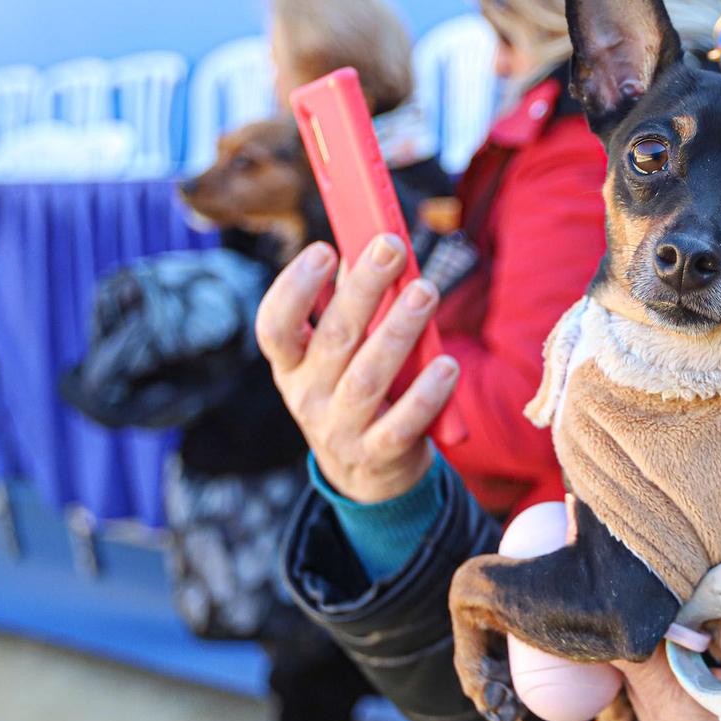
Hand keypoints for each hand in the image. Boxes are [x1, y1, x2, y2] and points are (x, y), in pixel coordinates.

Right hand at [254, 235, 459, 502]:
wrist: (367, 475)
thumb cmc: (355, 393)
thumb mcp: (338, 357)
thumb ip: (353, 309)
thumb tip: (375, 248)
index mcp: (291, 366)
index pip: (274, 327)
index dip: (295, 288)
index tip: (324, 250)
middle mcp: (308, 396)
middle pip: (334, 338)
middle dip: (364, 288)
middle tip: (391, 246)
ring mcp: (340, 429)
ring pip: (369, 376)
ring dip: (399, 330)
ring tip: (426, 292)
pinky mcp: (378, 455)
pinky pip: (403, 423)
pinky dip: (426, 394)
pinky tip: (447, 365)